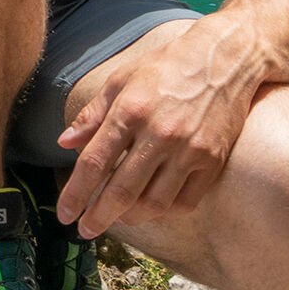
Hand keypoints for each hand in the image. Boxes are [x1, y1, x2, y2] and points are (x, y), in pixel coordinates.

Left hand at [54, 16, 263, 238]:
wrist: (224, 58)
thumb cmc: (166, 67)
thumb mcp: (122, 80)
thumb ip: (92, 115)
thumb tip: (64, 143)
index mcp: (130, 110)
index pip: (94, 163)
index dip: (75, 194)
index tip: (65, 215)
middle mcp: (159, 133)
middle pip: (121, 191)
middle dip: (98, 217)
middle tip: (85, 230)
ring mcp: (189, 150)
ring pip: (153, 203)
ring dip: (130, 218)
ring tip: (117, 219)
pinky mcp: (213, 161)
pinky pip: (184, 202)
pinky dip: (164, 213)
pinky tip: (150, 210)